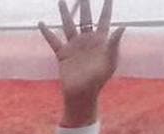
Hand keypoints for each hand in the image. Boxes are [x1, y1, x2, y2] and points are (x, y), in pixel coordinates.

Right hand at [38, 0, 123, 125]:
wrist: (82, 93)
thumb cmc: (99, 80)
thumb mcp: (110, 61)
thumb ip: (114, 43)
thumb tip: (122, 26)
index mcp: (100, 40)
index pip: (104, 19)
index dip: (106, 7)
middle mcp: (87, 40)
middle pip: (85, 18)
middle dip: (84, 4)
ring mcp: (74, 46)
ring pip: (68, 25)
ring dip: (64, 13)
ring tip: (61, 1)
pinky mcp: (63, 54)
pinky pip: (53, 41)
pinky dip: (47, 32)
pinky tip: (41, 23)